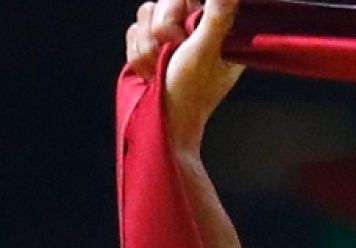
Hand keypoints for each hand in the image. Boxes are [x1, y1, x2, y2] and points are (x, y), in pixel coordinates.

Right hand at [125, 0, 242, 153]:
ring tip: (160, 68)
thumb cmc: (189, 93)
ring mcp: (171, 36)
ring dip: (148, 47)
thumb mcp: (204, 52)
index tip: (181, 37)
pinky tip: (150, 73)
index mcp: (218, 29)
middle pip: (164, 1)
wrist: (162, 121)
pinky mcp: (150, 45)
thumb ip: (216, 18)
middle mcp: (194, 29)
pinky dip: (138, 55)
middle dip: (161, 32)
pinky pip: (132, 32)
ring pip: (144, 14)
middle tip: (171, 55)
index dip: (178, 12)